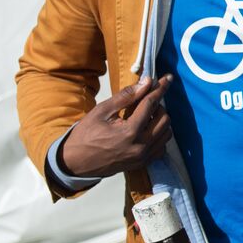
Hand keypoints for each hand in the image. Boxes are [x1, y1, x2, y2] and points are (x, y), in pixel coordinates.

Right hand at [58, 75, 173, 178]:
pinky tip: (146, 130)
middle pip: (164, 117)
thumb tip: (146, 83)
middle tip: (144, 102)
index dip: (160, 88)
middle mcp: (140, 146)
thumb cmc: (85, 135)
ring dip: (160, 120)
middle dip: (157, 105)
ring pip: (166, 132)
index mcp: (129, 131)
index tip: (168, 78)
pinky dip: (159, 136)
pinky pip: (162, 146)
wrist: (74, 163)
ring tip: (144, 116)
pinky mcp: (142, 163)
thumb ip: (125, 96)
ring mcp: (143, 157)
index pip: (151, 103)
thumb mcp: (101, 111)